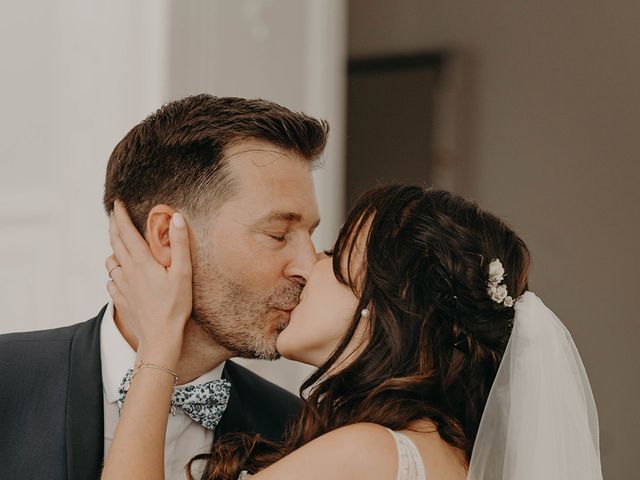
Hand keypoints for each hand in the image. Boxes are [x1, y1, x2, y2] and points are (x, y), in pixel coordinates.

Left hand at [106, 200, 192, 364]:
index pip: (126, 232)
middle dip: (113, 226)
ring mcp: (120, 286)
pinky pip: (111, 280)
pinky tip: (121, 274)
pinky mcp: (120, 299)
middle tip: (113, 215)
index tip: (117, 203)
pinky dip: (114, 271)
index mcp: (141, 262)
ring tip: (118, 245)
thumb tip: (176, 217)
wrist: (159, 338)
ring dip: (113, 249)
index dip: (120, 216)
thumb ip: (179, 244)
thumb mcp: (183, 273)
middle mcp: (126, 271)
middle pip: (115, 242)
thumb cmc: (175, 306)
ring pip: (110, 261)